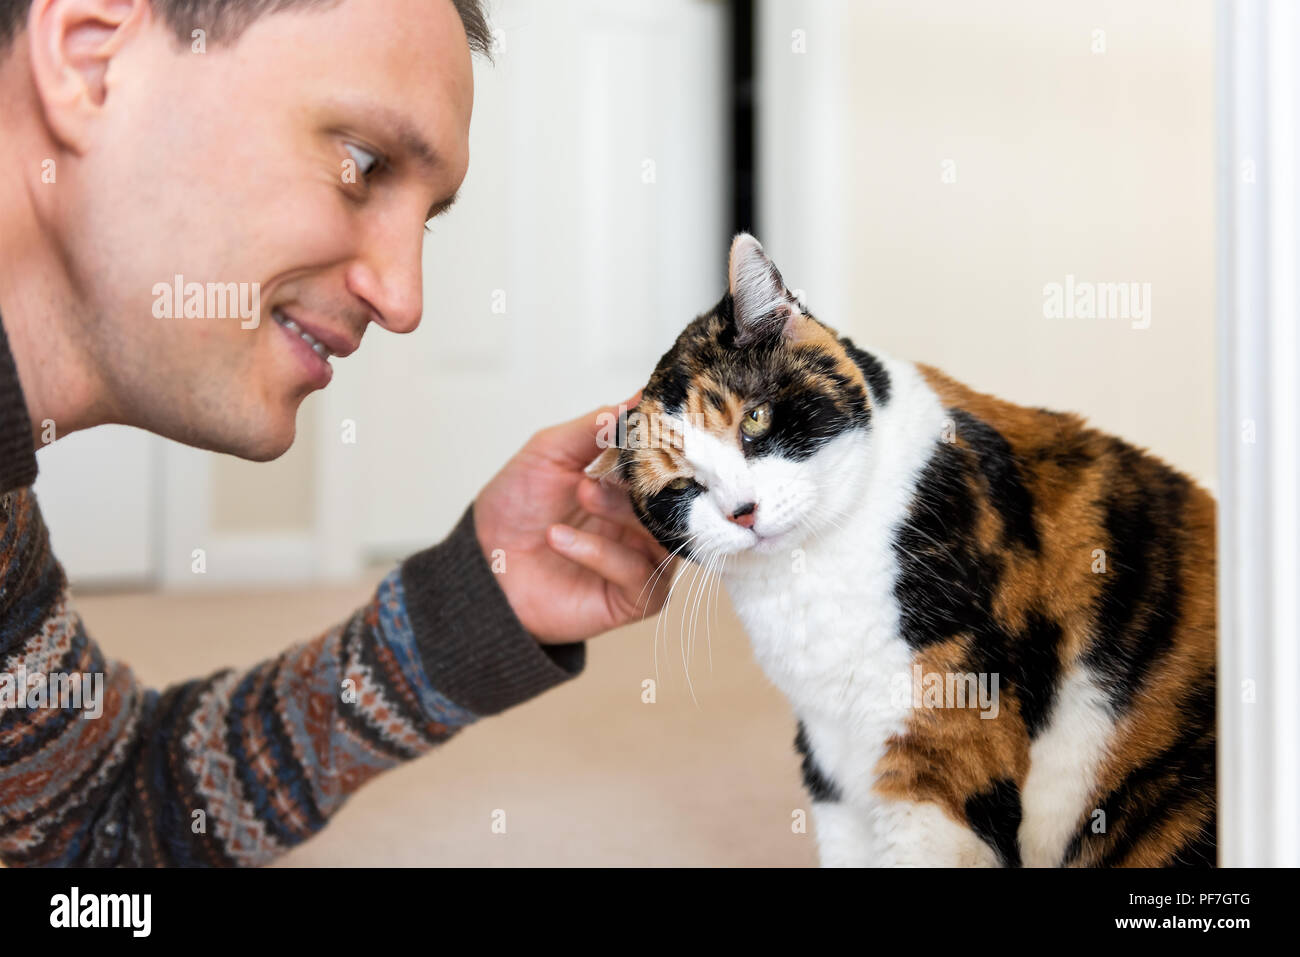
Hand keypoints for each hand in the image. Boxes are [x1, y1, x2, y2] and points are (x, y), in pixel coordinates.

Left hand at [472, 391, 674, 642]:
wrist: (482, 565)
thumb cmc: (515, 507)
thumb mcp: (550, 451)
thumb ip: (596, 425)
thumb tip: (641, 395)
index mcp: (634, 484)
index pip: (674, 462)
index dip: (669, 443)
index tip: (659, 423)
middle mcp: (647, 520)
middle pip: (675, 497)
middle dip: (644, 478)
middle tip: (604, 465)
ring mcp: (645, 559)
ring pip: (663, 534)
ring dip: (619, 511)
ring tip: (581, 494)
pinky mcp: (635, 598)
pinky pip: (639, 575)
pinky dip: (602, 553)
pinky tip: (560, 539)